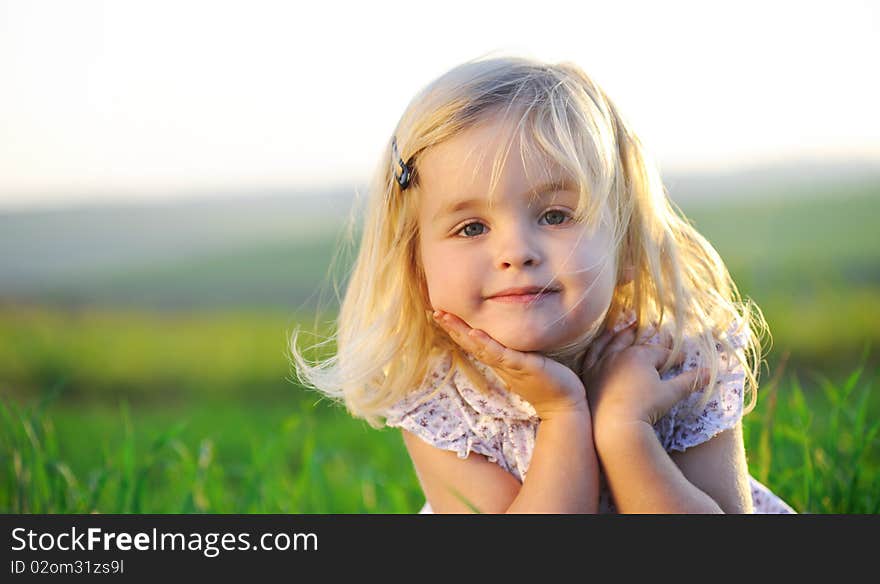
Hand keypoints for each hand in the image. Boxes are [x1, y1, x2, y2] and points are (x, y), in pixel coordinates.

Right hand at [432, 310, 587, 419]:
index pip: (473, 342)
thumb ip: (516, 351)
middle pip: (469, 343)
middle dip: (451, 327)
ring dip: (461, 332)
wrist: (563, 405)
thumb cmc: (548, 381)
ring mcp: (508, 365)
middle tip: (434, 311)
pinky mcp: (522, 366)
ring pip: (479, 347)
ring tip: (445, 317)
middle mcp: (499, 363)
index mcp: (499, 360)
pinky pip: (500, 354)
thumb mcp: (528, 362)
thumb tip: (511, 338)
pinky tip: (474, 333)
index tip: (442, 314)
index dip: (457, 329)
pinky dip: (486, 343)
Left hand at [580, 321, 709, 428]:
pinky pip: (592, 355)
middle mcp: (619, 354)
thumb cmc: (645, 409)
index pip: (661, 352)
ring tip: (626, 328)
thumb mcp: (671, 394)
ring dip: (620, 334)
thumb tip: (712, 372)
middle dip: (646, 337)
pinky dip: (598, 346)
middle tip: (653, 330)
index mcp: (640, 356)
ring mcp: (601, 363)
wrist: (613, 427)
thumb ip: (690, 381)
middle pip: (635, 341)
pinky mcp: (589, 375)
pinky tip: (600, 343)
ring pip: (611, 342)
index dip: (674, 356)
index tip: (683, 359)